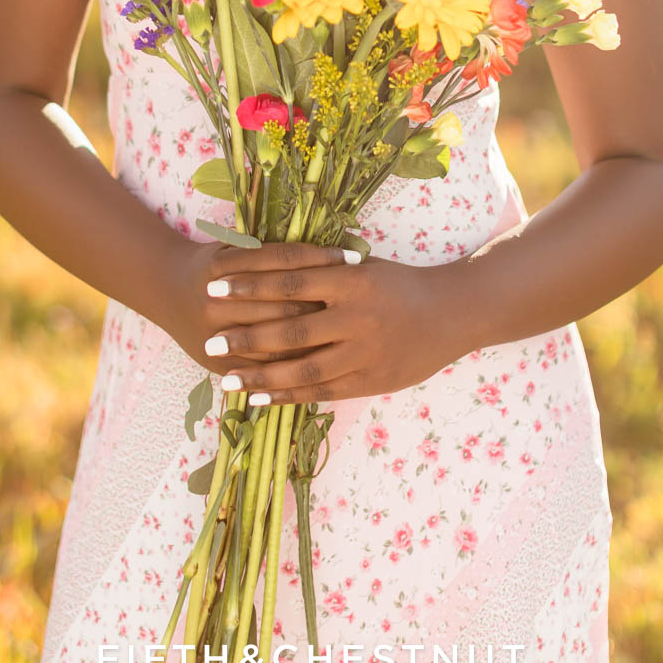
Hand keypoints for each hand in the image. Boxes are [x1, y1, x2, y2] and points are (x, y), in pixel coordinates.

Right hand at [157, 234, 340, 379]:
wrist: (165, 289)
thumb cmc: (212, 263)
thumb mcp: (233, 245)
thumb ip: (272, 250)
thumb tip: (328, 244)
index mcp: (224, 266)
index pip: (283, 262)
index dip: (321, 259)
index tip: (355, 258)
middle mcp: (216, 302)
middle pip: (284, 305)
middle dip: (326, 304)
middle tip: (364, 302)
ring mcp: (215, 336)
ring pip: (278, 343)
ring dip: (316, 339)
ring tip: (352, 332)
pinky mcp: (218, 365)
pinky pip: (265, 370)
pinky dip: (293, 366)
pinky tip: (323, 361)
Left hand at [190, 241, 468, 404]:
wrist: (452, 312)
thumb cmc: (400, 284)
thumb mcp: (362, 265)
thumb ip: (321, 269)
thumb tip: (267, 262)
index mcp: (349, 279)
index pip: (289, 281)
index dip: (249, 285)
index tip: (215, 287)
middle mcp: (355, 316)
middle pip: (290, 330)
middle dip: (247, 337)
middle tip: (210, 341)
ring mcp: (363, 352)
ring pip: (303, 369)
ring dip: (262, 377)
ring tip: (228, 380)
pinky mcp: (370, 381)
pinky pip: (322, 392)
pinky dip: (289, 397)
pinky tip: (262, 399)